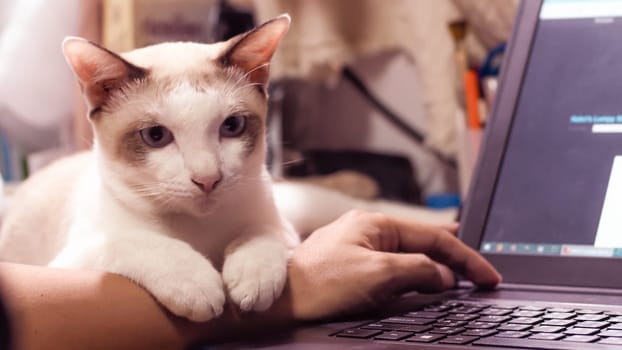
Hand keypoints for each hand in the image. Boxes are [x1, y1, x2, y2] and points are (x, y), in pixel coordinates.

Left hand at [286, 210, 500, 319]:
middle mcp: (368, 230)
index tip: (488, 276)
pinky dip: (413, 272)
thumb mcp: (379, 275)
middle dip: (454, 255)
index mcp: (377, 224)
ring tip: (459, 271)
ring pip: (409, 253)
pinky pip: (392, 264)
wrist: (282, 300)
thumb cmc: (321, 284)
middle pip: (423, 240)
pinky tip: (421, 278)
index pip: (434, 237)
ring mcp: (359, 246)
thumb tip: (443, 276)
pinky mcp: (351, 265)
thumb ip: (418, 271)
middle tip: (481, 270)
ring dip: (435, 265)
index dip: (465, 258)